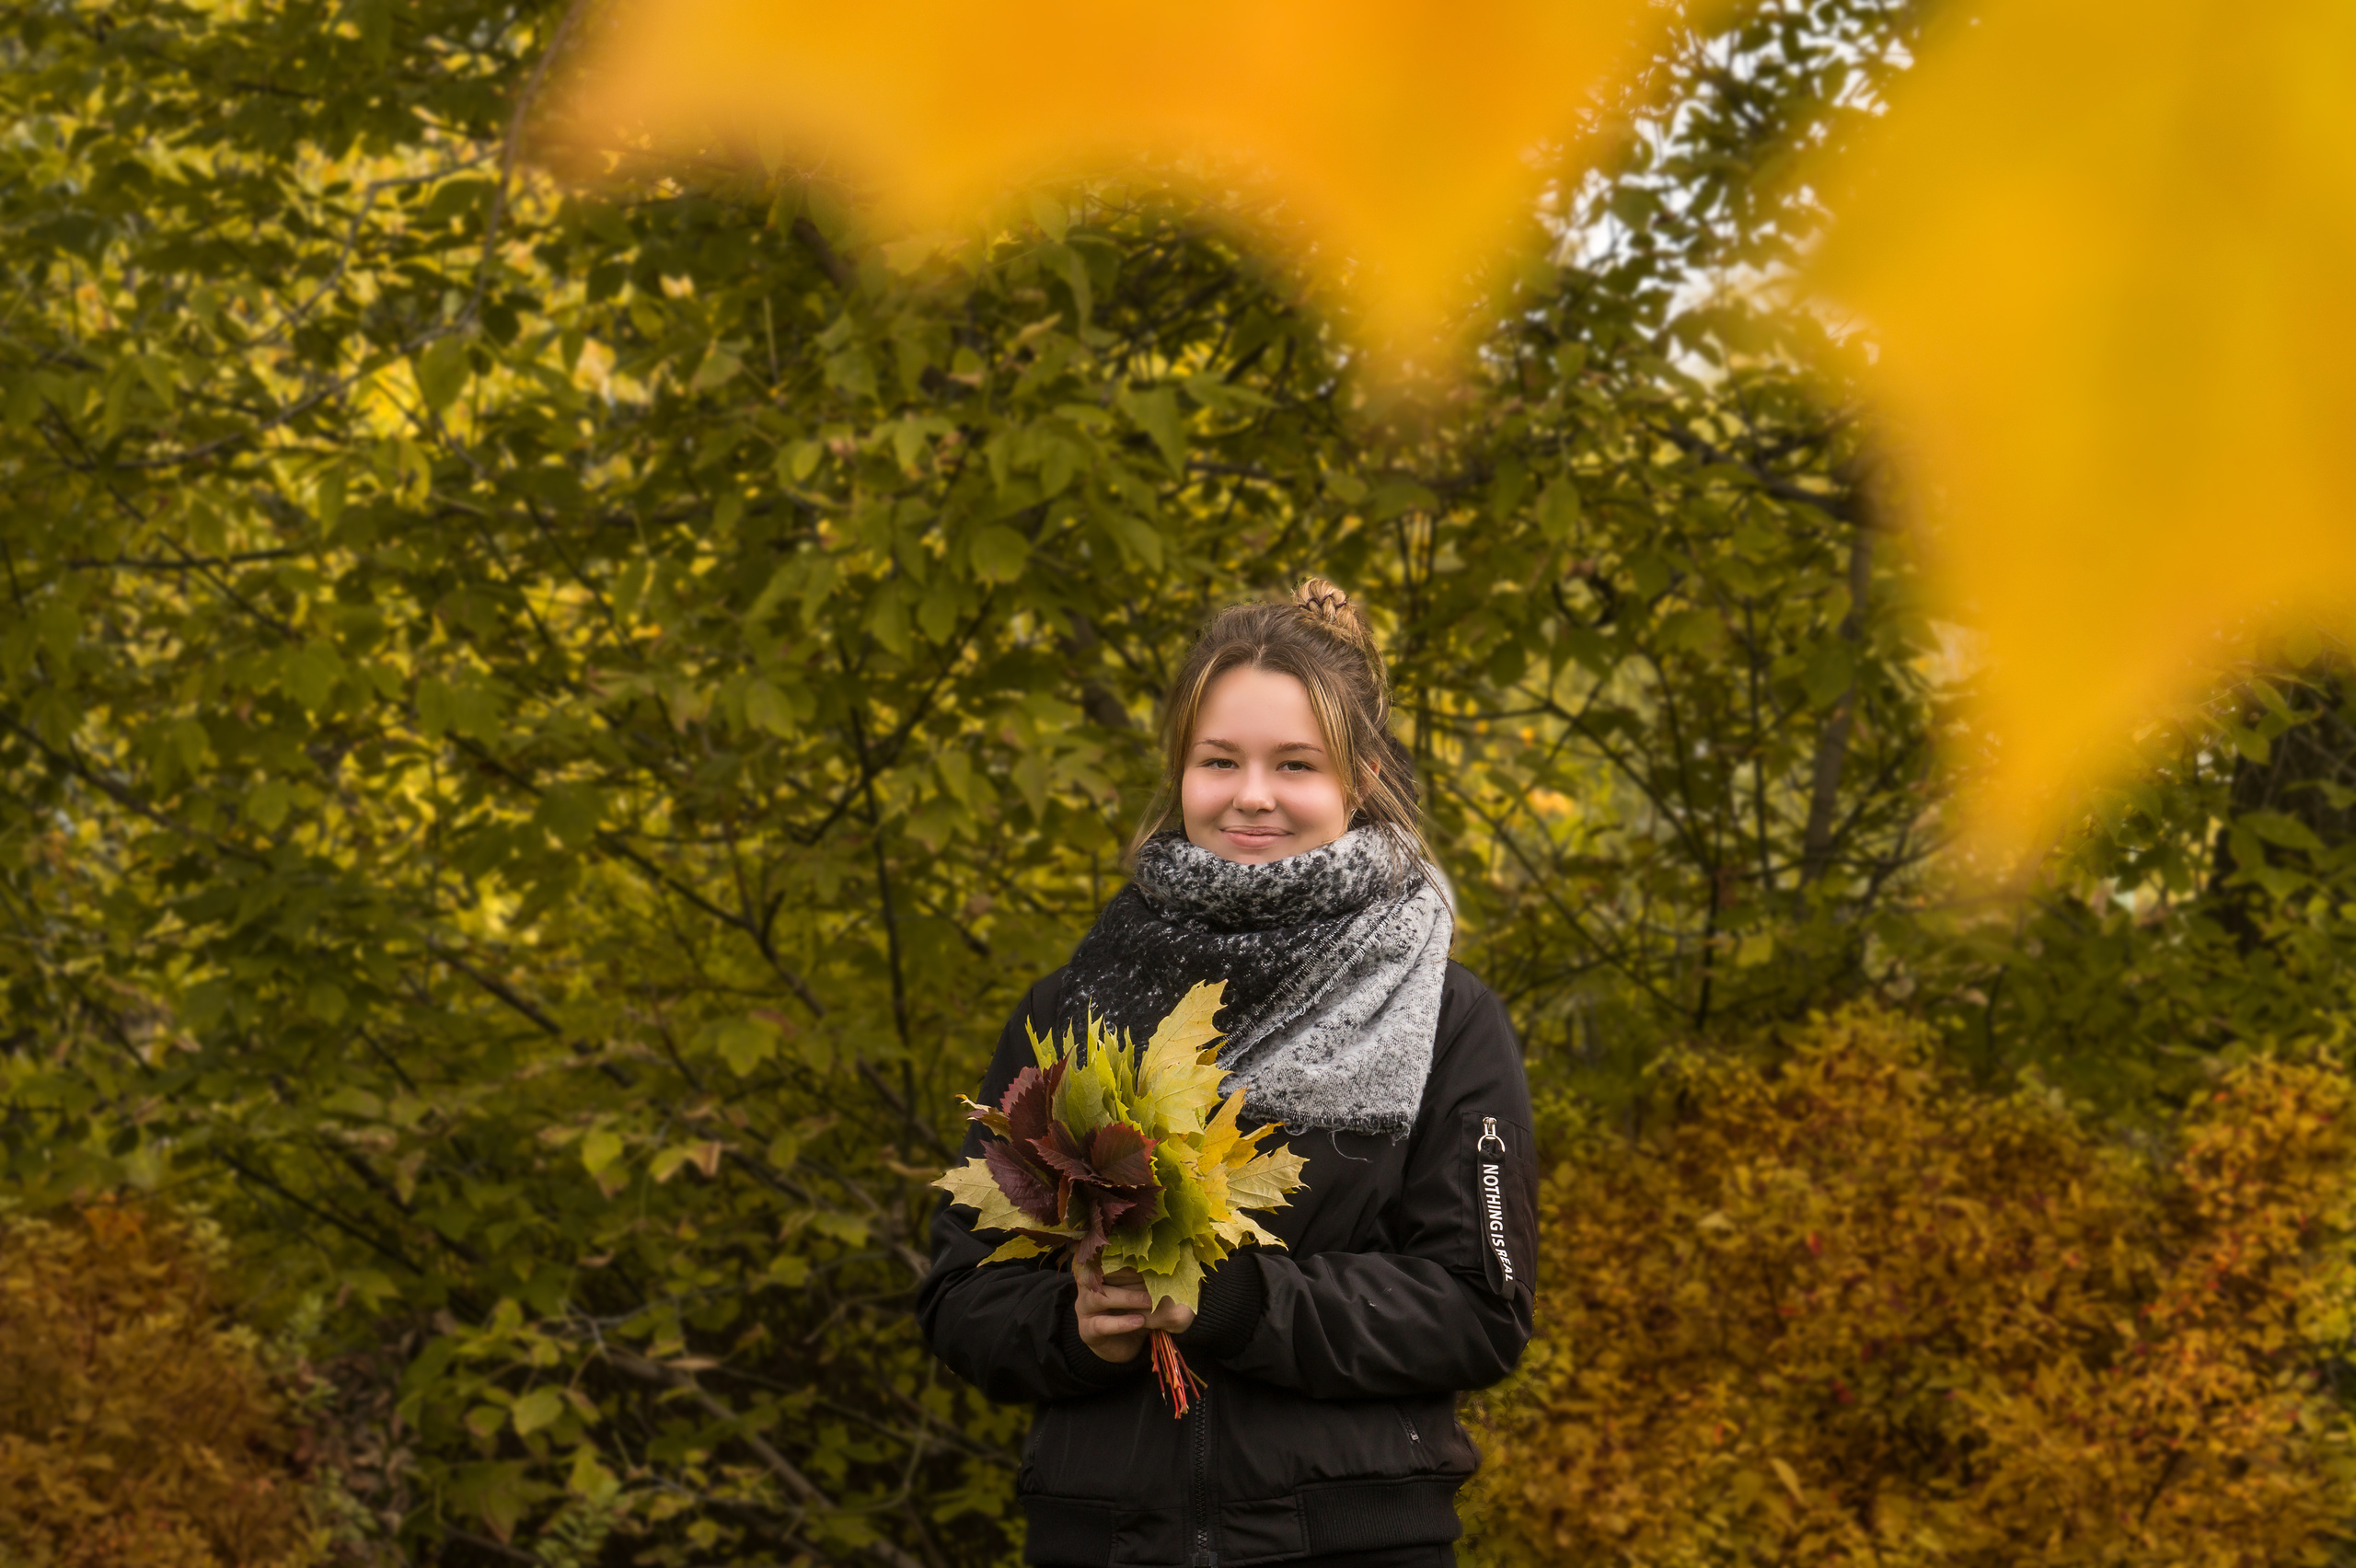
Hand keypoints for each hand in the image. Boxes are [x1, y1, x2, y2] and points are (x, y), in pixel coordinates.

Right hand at [1074, 1264, 1197, 1361]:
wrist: (1123, 1344)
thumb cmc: (1134, 1310)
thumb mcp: (1141, 1293)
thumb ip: (1145, 1279)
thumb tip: (1162, 1265)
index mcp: (1100, 1271)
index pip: (1109, 1258)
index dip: (1129, 1258)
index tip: (1151, 1259)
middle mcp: (1087, 1286)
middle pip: (1101, 1275)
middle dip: (1128, 1275)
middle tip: (1154, 1277)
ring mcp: (1084, 1307)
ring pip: (1099, 1298)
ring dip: (1126, 1298)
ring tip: (1148, 1302)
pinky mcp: (1086, 1330)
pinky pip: (1101, 1324)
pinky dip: (1121, 1323)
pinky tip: (1139, 1320)